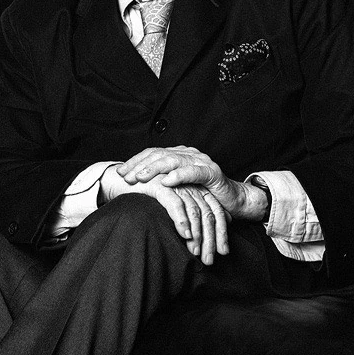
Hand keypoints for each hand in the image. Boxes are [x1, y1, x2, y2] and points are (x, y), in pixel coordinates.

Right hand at [100, 166, 228, 263]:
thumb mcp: (171, 206)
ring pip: (195, 210)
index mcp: (195, 188)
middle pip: (208, 213)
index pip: (214, 211)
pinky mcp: (161, 184)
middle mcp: (188, 184)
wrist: (121, 181)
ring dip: (197, 235)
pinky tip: (185, 234)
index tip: (223, 254)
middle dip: (211, 239)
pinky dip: (182, 220)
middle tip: (210, 261)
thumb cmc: (147, 197)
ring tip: (196, 253)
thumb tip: (204, 236)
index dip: (220, 233)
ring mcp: (176, 183)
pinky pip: (176, 204)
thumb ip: (187, 215)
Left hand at [118, 146, 267, 220]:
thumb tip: (132, 187)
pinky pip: (194, 171)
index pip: (153, 153)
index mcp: (179, 155)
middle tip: (125, 176)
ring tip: (140, 177)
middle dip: (140, 165)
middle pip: (159, 155)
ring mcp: (201, 161)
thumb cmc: (203, 196)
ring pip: (173, 160)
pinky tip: (166, 180)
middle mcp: (188, 154)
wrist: (233, 200)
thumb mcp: (178, 189)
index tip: (119, 172)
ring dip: (154, 169)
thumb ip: (160, 184)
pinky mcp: (213, 172)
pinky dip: (179, 175)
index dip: (135, 161)